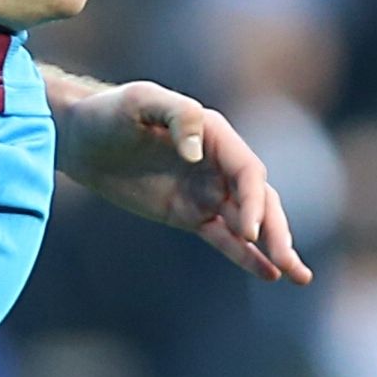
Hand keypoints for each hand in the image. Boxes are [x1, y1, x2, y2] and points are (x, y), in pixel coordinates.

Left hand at [52, 79, 311, 283]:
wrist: (80, 137)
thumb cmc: (109, 112)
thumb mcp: (140, 102)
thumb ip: (177, 116)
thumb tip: (196, 153)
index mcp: (216, 135)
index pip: (248, 172)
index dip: (255, 201)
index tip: (251, 231)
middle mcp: (219, 164)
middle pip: (260, 201)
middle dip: (276, 231)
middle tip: (288, 261)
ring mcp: (206, 191)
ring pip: (250, 223)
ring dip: (274, 248)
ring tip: (297, 275)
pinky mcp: (188, 215)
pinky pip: (224, 239)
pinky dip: (246, 256)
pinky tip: (268, 274)